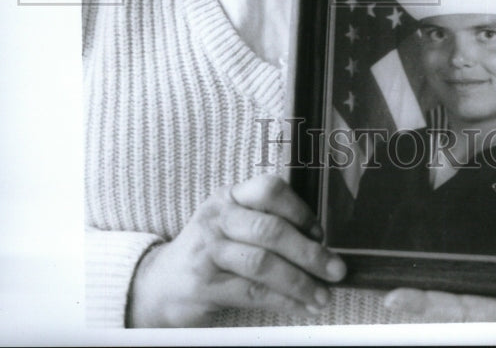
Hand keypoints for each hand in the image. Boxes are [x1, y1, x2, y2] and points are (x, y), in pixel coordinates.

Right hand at [127, 175, 345, 326]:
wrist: (159, 285)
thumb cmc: (208, 253)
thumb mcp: (230, 226)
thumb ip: (264, 224)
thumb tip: (319, 242)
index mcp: (229, 196)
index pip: (269, 189)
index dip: (301, 210)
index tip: (321, 233)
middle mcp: (217, 217)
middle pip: (270, 229)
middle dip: (310, 252)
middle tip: (336, 269)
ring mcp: (208, 250)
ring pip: (263, 263)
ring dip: (300, 282)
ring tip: (322, 296)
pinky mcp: (204, 284)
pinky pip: (252, 292)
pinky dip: (283, 301)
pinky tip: (300, 307)